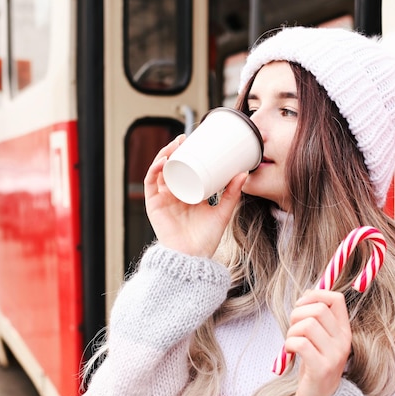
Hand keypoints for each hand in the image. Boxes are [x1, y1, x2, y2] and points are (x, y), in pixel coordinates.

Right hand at [144, 135, 246, 257]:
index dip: (186, 154)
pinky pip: (150, 183)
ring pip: (159, 171)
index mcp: (188, 195)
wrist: (193, 256)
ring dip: (164, 155)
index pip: (184, 169)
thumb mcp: (223, 211)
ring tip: (175, 145)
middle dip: (174, 150)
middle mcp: (173, 195)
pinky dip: (155, 169)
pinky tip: (163, 161)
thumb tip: (244, 173)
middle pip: (170, 167)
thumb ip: (232, 193)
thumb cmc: (206, 239)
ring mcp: (162, 199)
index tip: (195, 140)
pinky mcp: (154, 205)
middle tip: (185, 138)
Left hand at [284, 289, 351, 395]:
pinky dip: (289, 344)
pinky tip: (289, 352)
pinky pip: (301, 343)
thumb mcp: (318, 340)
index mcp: (343, 331)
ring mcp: (334, 355)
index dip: (315, 295)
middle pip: (318, 309)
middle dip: (297, 313)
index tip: (301, 305)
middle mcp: (343, 341)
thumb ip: (316, 318)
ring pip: (308, 324)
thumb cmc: (313, 366)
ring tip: (291, 342)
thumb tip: (308, 292)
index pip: (336, 299)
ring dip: (291, 330)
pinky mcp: (321, 368)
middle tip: (292, 328)